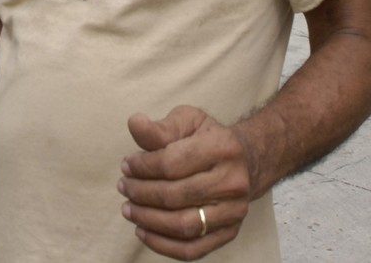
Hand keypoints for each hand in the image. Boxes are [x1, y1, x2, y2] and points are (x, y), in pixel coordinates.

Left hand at [117, 105, 252, 259]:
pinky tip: (142, 231)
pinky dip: (162, 245)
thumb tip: (134, 123)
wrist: (247, 160)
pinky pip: (192, 249)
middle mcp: (232, 183)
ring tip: (128, 208)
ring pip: (183, 225)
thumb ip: (159, 127)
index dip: (142, 167)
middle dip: (141, 193)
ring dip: (148, 219)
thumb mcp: (186, 121)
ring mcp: (233, 212)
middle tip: (123, 186)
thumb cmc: (207, 137)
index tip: (126, 165)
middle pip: (175, 196)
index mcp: (221, 148)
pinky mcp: (229, 233)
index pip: (172, 164)